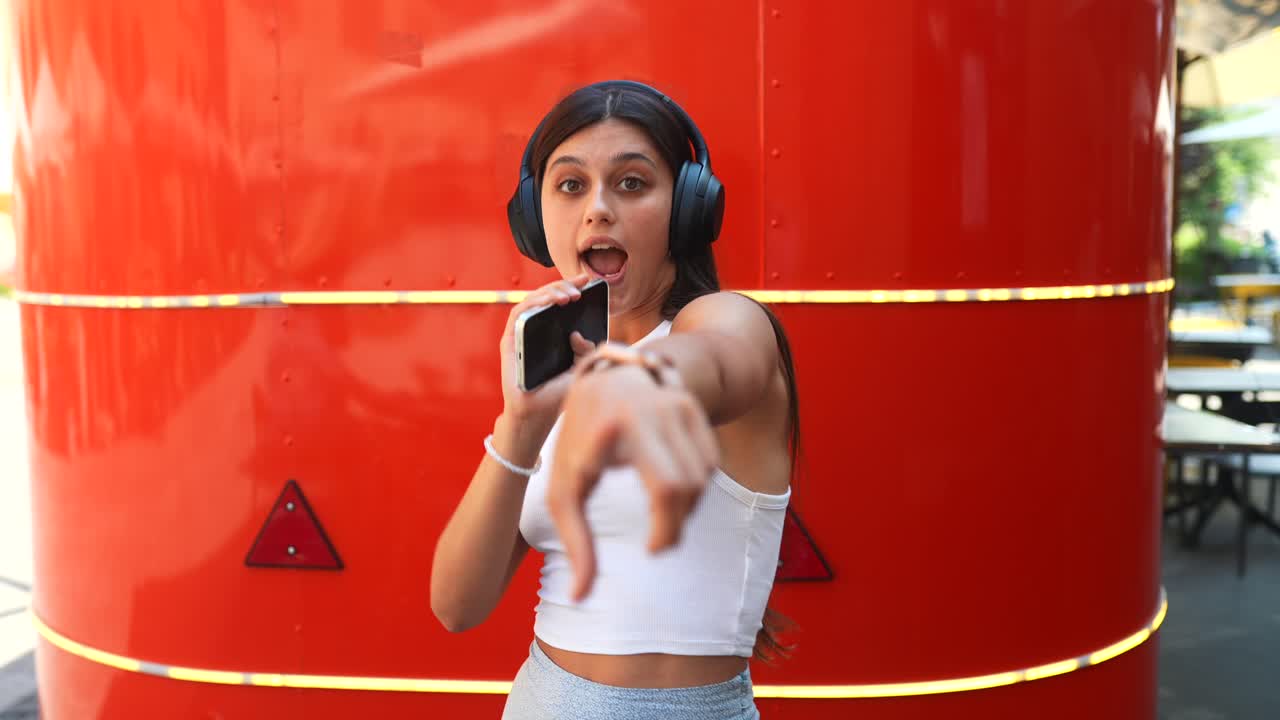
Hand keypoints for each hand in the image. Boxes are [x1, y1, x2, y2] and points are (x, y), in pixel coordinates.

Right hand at [497, 274, 597, 440]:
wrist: (537, 416)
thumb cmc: (556, 395)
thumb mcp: (580, 368)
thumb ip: (585, 350)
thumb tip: (578, 334)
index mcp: (552, 333)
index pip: (561, 302)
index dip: (573, 287)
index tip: (589, 280)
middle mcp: (536, 329)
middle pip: (547, 297)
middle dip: (564, 287)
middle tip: (579, 290)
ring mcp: (521, 333)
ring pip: (532, 300)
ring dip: (550, 293)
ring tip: (569, 296)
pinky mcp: (509, 340)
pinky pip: (519, 314)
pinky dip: (533, 303)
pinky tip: (549, 301)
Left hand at [548, 360, 719, 600]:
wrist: (604, 377)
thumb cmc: (579, 441)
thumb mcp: (564, 488)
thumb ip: (575, 542)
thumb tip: (579, 597)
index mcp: (618, 428)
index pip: (665, 487)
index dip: (666, 527)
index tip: (651, 549)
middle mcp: (654, 412)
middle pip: (687, 487)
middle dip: (676, 525)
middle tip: (657, 543)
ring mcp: (678, 406)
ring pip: (702, 477)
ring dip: (686, 507)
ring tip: (661, 514)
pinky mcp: (694, 408)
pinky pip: (709, 463)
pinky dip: (696, 486)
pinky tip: (671, 488)